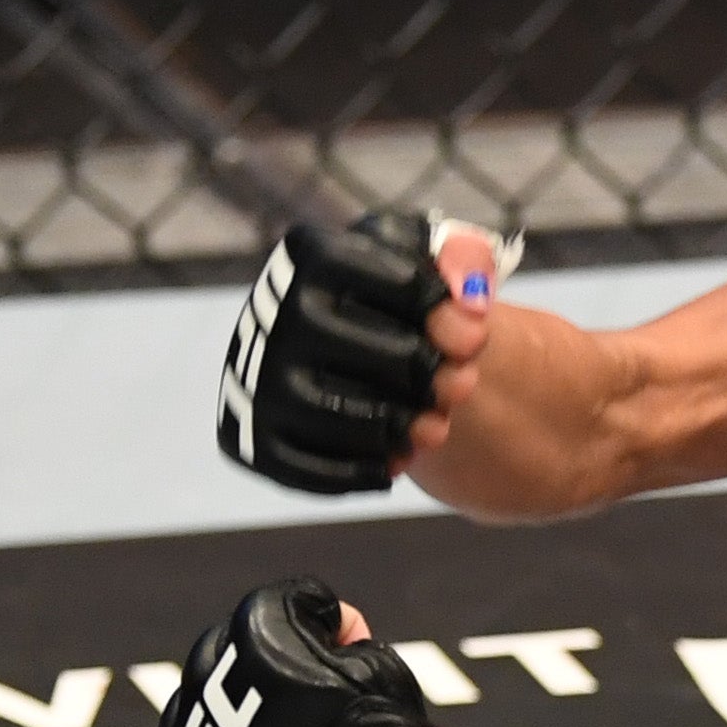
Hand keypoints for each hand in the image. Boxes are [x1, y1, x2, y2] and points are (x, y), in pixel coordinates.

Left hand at [160, 579, 544, 726]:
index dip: (327, 625)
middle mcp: (203, 680)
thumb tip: (333, 629)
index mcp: (253, 634)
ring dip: (232, 716)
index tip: (352, 649)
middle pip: (229, 651)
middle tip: (314, 701)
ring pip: (198, 709)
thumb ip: (344, 635)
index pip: (284, 606)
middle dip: (267, 667)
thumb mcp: (377, 662)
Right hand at [212, 211, 511, 493]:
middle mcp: (273, 310)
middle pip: (390, 358)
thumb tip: (474, 307)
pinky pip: (314, 471)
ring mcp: (254, 377)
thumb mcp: (422, 256)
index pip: (410, 287)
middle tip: (457, 385)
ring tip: (433, 425)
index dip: (455, 319)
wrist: (322, 337)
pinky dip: (365, 471)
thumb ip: (465, 258)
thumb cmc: (383, 295)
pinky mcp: (252, 437)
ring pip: (348, 419)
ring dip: (406, 430)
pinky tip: (393, 456)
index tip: (470, 337)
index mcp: (314, 254)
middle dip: (436, 377)